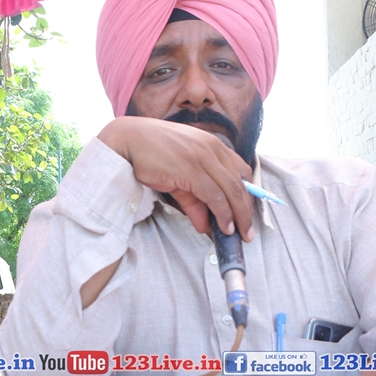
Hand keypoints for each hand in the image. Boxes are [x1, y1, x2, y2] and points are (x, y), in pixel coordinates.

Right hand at [97, 116, 254, 238]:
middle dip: (246, 211)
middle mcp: (212, 148)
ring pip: (231, 191)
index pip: (241, 171)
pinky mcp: (191, 169)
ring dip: (237, 216)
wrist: (128, 140)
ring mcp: (202, 157)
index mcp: (213, 145)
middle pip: (241, 183)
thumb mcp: (179, 176)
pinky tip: (223, 227)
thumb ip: (194, 199)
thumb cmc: (151, 154)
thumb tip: (205, 224)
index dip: (247, 195)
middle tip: (247, 232)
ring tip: (237, 234)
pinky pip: (214, 195)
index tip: (246, 213)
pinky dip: (222, 214)